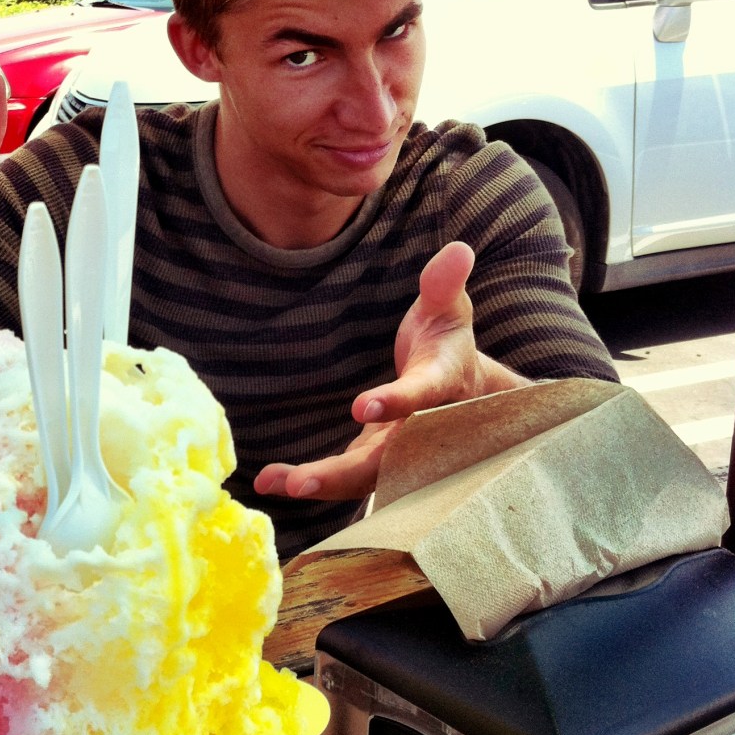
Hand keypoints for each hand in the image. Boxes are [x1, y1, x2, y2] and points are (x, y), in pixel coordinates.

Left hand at [254, 241, 528, 503]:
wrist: (465, 390)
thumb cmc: (447, 342)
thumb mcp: (449, 309)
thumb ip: (445, 285)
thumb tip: (457, 250)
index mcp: (442, 383)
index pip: (422, 394)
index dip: (397, 401)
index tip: (363, 406)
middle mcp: (423, 428)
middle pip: (387, 458)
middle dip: (344, 473)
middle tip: (300, 481)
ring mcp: (399, 450)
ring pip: (363, 477)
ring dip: (320, 483)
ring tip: (273, 482)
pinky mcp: (376, 458)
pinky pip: (346, 478)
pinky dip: (311, 481)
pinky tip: (269, 482)